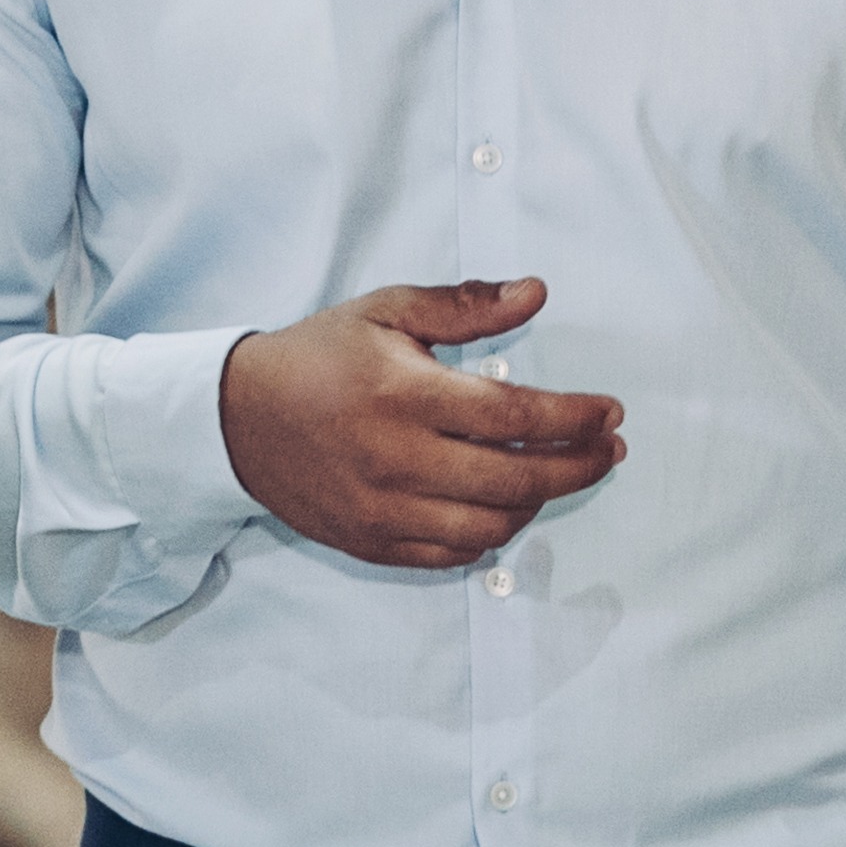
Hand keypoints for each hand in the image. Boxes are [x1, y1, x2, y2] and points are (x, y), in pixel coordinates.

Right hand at [214, 280, 617, 568]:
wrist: (237, 419)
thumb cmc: (317, 357)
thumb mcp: (385, 310)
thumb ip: (464, 304)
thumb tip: (535, 293)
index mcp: (403, 394)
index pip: (513, 415)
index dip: (573, 418)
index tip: (609, 413)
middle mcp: (396, 459)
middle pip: (516, 479)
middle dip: (578, 467)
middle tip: (607, 451)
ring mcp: (382, 509)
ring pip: (491, 525)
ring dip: (538, 502)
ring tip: (556, 474)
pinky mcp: (371, 542)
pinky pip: (452, 553)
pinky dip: (490, 533)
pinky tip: (505, 505)